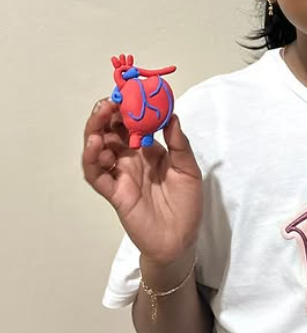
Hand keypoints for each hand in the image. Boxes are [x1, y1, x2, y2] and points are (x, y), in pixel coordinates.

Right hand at [82, 98, 202, 263]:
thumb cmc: (186, 204)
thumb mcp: (188, 169)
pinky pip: (97, 175)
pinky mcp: (114, 193)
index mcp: (148, 150)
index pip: (131, 123)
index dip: (127, 108)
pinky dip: (92, 159)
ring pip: (98, 149)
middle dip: (107, 114)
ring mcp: (120, 175)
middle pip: (110, 132)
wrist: (181, 239)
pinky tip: (97, 145)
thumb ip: (179, 144)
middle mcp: (130, 159)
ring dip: (95, 131)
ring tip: (101, 116)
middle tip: (109, 102)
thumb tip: (172, 116)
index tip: (128, 93)